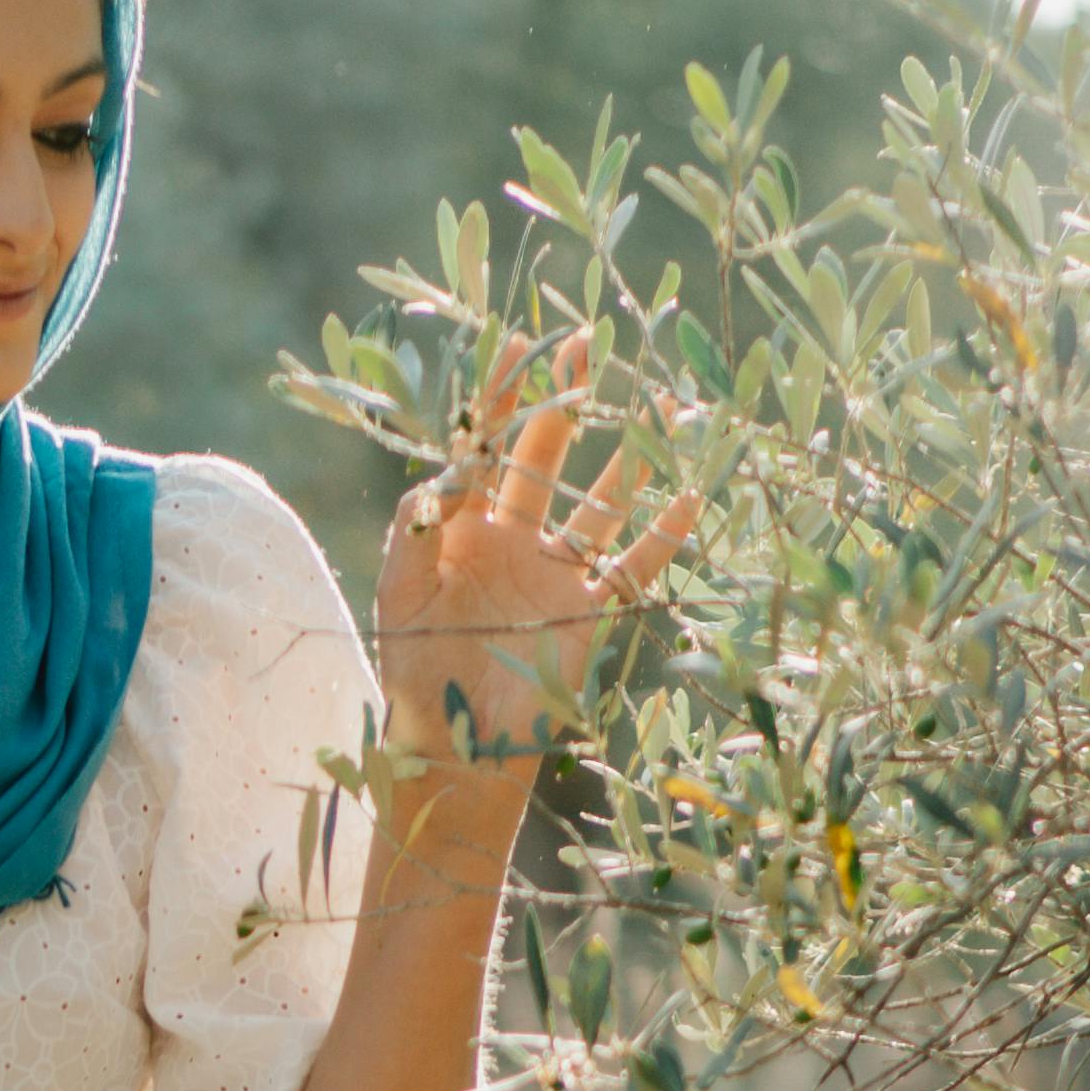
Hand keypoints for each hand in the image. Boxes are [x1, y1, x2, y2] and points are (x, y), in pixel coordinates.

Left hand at [375, 326, 694, 790]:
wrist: (452, 746)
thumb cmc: (414, 670)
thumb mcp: (399, 594)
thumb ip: (413, 531)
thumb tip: (442, 472)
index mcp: (464, 527)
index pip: (484, 448)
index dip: (500, 397)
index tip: (518, 344)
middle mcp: (515, 540)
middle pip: (545, 457)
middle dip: (565, 402)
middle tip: (587, 346)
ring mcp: (556, 575)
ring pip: (600, 503)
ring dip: (627, 457)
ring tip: (656, 403)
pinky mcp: (589, 614)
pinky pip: (634, 568)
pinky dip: (665, 535)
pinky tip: (690, 495)